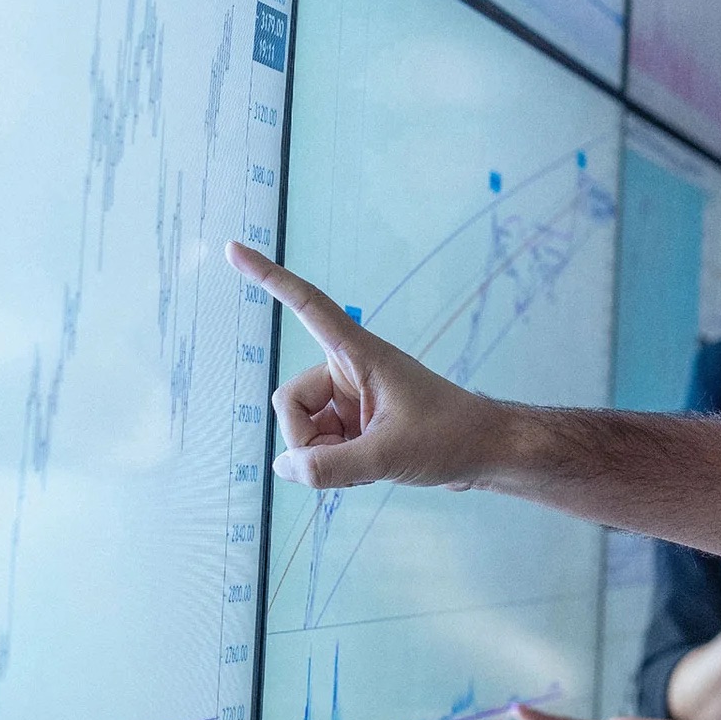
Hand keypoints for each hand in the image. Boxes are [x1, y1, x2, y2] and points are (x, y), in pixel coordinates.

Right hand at [228, 241, 493, 489]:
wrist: (486, 454)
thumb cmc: (450, 438)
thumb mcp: (388, 455)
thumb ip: (329, 466)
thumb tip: (283, 467)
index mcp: (358, 353)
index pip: (306, 305)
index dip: (269, 277)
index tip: (234, 249)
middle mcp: (348, 370)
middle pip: (289, 401)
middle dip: (306, 439)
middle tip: (350, 460)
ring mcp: (349, 398)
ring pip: (302, 430)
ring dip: (323, 457)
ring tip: (368, 465)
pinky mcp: (354, 423)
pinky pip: (319, 446)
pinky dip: (333, 465)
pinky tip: (367, 471)